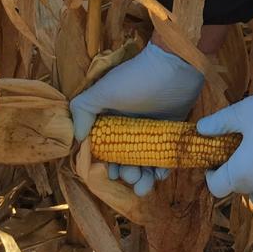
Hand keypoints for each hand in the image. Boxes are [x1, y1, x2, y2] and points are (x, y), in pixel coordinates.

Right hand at [70, 42, 205, 196]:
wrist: (176, 67)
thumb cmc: (137, 79)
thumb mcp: (104, 91)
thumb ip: (84, 110)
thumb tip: (76, 138)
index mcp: (111, 119)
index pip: (104, 149)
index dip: (105, 165)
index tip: (111, 173)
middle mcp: (129, 127)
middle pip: (124, 160)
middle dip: (126, 174)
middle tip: (132, 177)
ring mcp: (151, 131)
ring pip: (145, 163)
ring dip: (143, 178)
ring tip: (145, 184)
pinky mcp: (171, 132)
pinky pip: (165, 157)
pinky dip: (162, 168)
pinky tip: (161, 172)